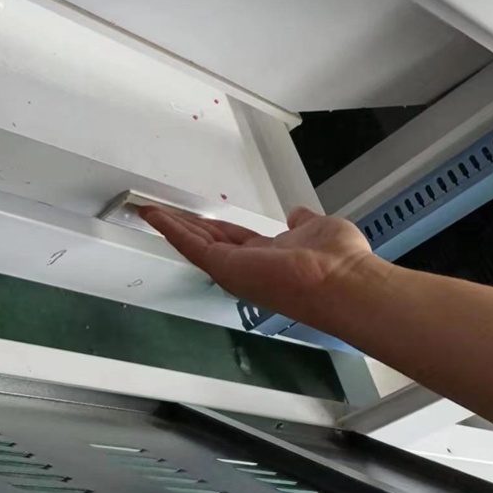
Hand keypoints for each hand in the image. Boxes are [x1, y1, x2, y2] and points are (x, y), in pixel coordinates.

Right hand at [140, 206, 373, 323]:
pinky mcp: (223, 266)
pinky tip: (153, 215)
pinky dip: (169, 228)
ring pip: (194, 242)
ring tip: (150, 211)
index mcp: (269, 256)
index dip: (214, 226)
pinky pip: (189, 244)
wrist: (341, 280)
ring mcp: (233, 267)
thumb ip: (303, 223)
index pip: (233, 239)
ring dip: (170, 225)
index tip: (198, 217)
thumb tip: (297, 215)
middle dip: (184, 226)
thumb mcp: (319, 229)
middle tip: (162, 213)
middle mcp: (248, 264)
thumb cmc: (338, 259)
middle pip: (208, 240)